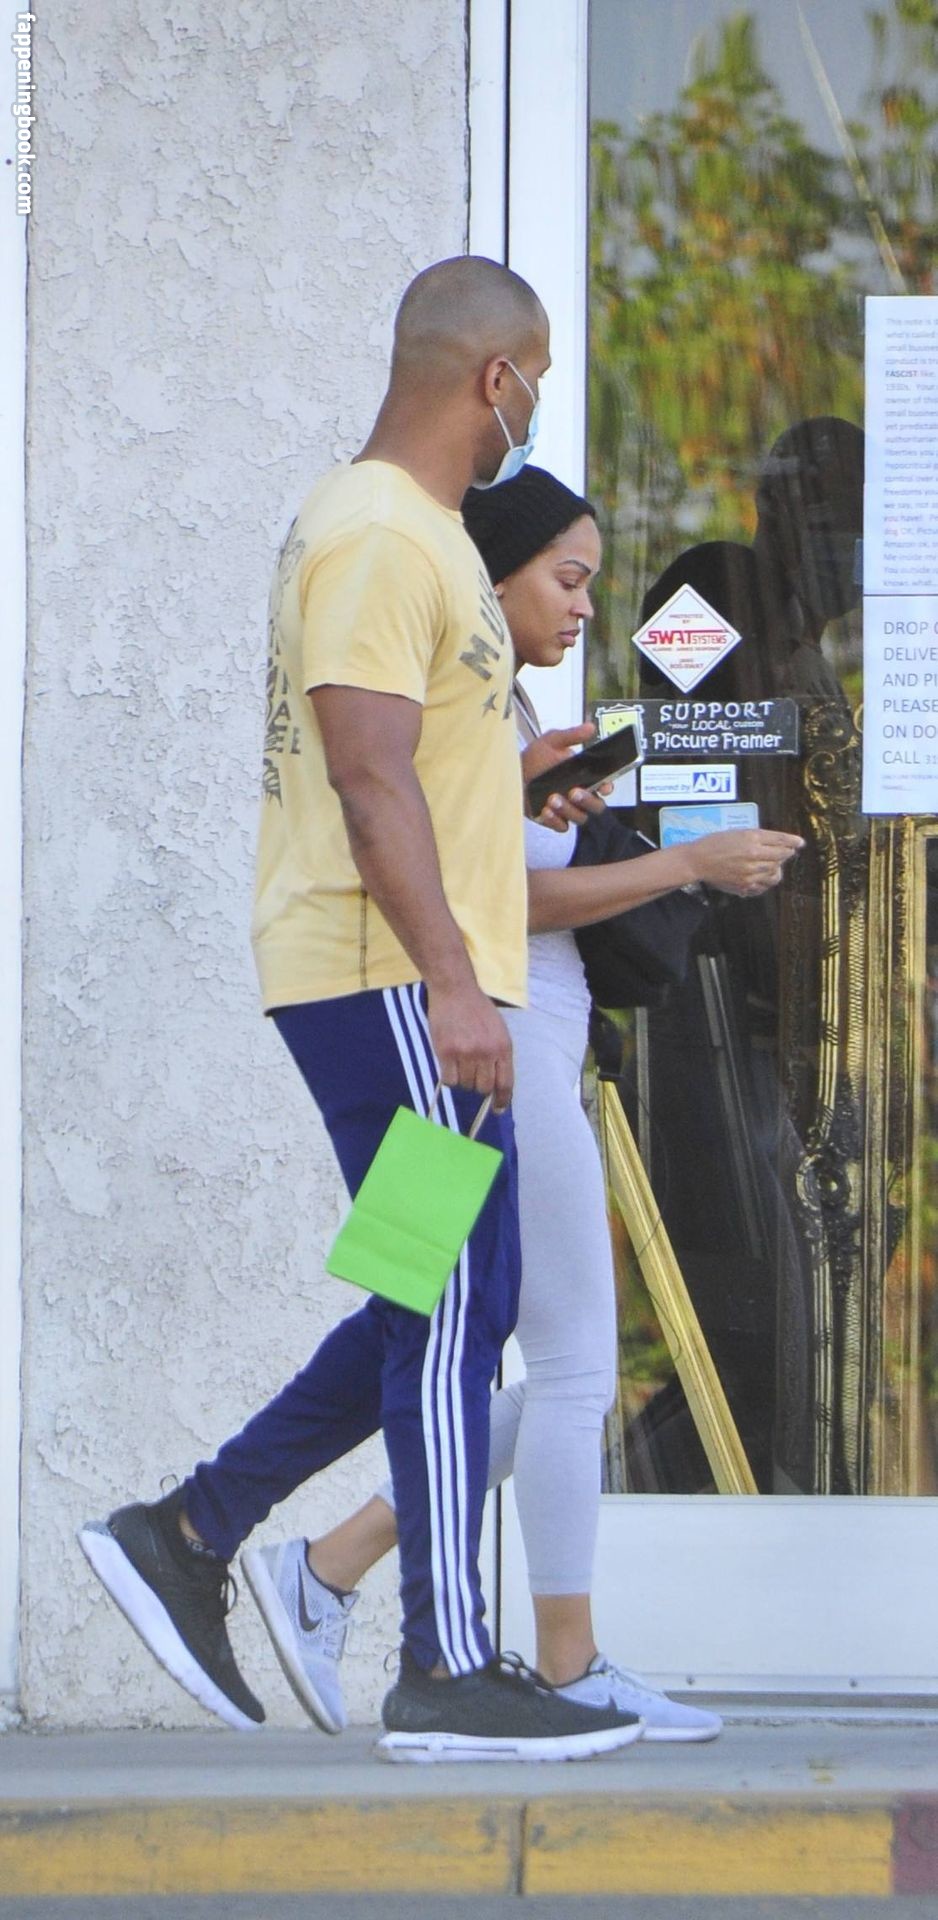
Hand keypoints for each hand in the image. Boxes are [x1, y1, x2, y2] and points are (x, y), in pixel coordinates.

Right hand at [426, 981, 513, 1109]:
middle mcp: (487, 1052)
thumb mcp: (498, 1030)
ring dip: (462, 1079)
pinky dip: (448, 1077)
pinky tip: (448, 1064)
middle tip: (471, 1074)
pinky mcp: (446, 1052)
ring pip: (465, 1085)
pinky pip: (449, 1080)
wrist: (455, 990)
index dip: (502, 1100)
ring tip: (459, 1062)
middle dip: (478, 1086)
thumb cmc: (477, 1009)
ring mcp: (466, 1053)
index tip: (497, 1109)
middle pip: (483, 1088)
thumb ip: (499, 1054)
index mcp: (503, 1047)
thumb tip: (496, 1083)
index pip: (506, 1083)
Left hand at [520, 725, 610, 832]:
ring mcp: (568, 810)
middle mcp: (580, 796)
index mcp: (585, 777)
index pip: (604, 785)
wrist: (514, 772)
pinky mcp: (554, 820)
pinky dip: (555, 820)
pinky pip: (562, 827)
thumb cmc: (536, 757)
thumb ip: (572, 735)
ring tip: (554, 798)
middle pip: (596, 806)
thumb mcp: (553, 741)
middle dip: (588, 800)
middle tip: (575, 792)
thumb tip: (590, 727)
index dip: (607, 787)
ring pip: (580, 817)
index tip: (603, 785)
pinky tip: (546, 809)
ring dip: (569, 810)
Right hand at [686, 828, 804, 896]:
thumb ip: (759, 837)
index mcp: (751, 838)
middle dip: (785, 853)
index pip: (780, 840)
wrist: (698, 861)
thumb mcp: (738, 832)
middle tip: (784, 852)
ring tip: (771, 864)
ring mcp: (750, 872)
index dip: (793, 841)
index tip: (800, 843)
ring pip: (775, 871)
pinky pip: (765, 885)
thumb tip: (780, 842)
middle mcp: (753, 855)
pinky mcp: (745, 885)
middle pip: (781, 856)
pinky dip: (767, 880)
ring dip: (777, 867)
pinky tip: (762, 875)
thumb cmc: (715, 843)